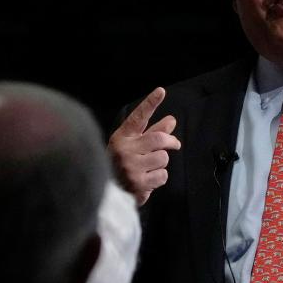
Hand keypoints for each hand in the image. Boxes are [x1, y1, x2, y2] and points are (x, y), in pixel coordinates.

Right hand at [108, 87, 181, 205]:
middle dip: (171, 141)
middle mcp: (125, 150)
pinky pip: (163, 175)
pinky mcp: (139, 184)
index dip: (150, 103)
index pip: (138, 118)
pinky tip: (148, 180)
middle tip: (175, 143)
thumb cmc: (121, 164)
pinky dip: (160, 178)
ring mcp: (131, 167)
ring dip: (162, 163)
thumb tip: (171, 121)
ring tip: (149, 168)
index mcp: (122, 137)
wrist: (107, 192)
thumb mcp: (131, 145)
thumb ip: (151, 132)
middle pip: (159, 138)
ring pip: (163, 158)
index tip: (161, 91)